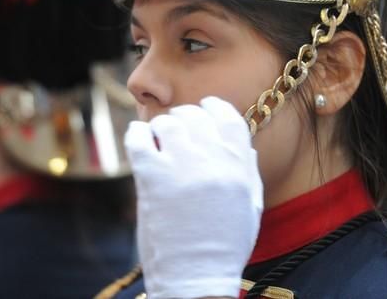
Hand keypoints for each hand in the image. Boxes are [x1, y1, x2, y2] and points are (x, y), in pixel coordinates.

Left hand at [125, 97, 263, 298]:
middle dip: (185, 119)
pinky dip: (136, 134)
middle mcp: (212, 160)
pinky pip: (137, 137)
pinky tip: (139, 142)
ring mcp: (181, 167)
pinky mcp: (151, 178)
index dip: (213, 108)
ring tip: (158, 142)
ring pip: (167, 123)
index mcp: (238, 165)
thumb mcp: (250, 205)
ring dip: (161, 129)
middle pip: (194, 116)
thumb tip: (242, 145)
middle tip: (177, 130)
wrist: (195, 278)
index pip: (226, 116)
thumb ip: (247, 170)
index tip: (204, 110)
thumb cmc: (224, 245)